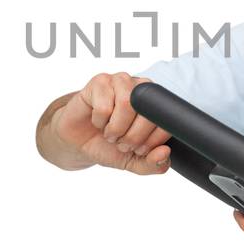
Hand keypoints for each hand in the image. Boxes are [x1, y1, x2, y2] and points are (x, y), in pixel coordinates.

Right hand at [52, 72, 173, 174]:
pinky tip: (97, 121)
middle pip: (146, 112)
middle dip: (133, 138)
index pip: (165, 121)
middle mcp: (141, 88)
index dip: (152, 142)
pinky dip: (99, 121)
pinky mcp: (100, 81)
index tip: (139, 149)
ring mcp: (121, 81)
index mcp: (156, 104)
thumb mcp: (134, 161)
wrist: (78, 141)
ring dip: (116, 129)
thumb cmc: (108, 145)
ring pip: (127, 105)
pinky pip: (104, 106)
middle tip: (122, 143)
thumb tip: (165, 152)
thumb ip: (154, 163)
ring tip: (110, 133)